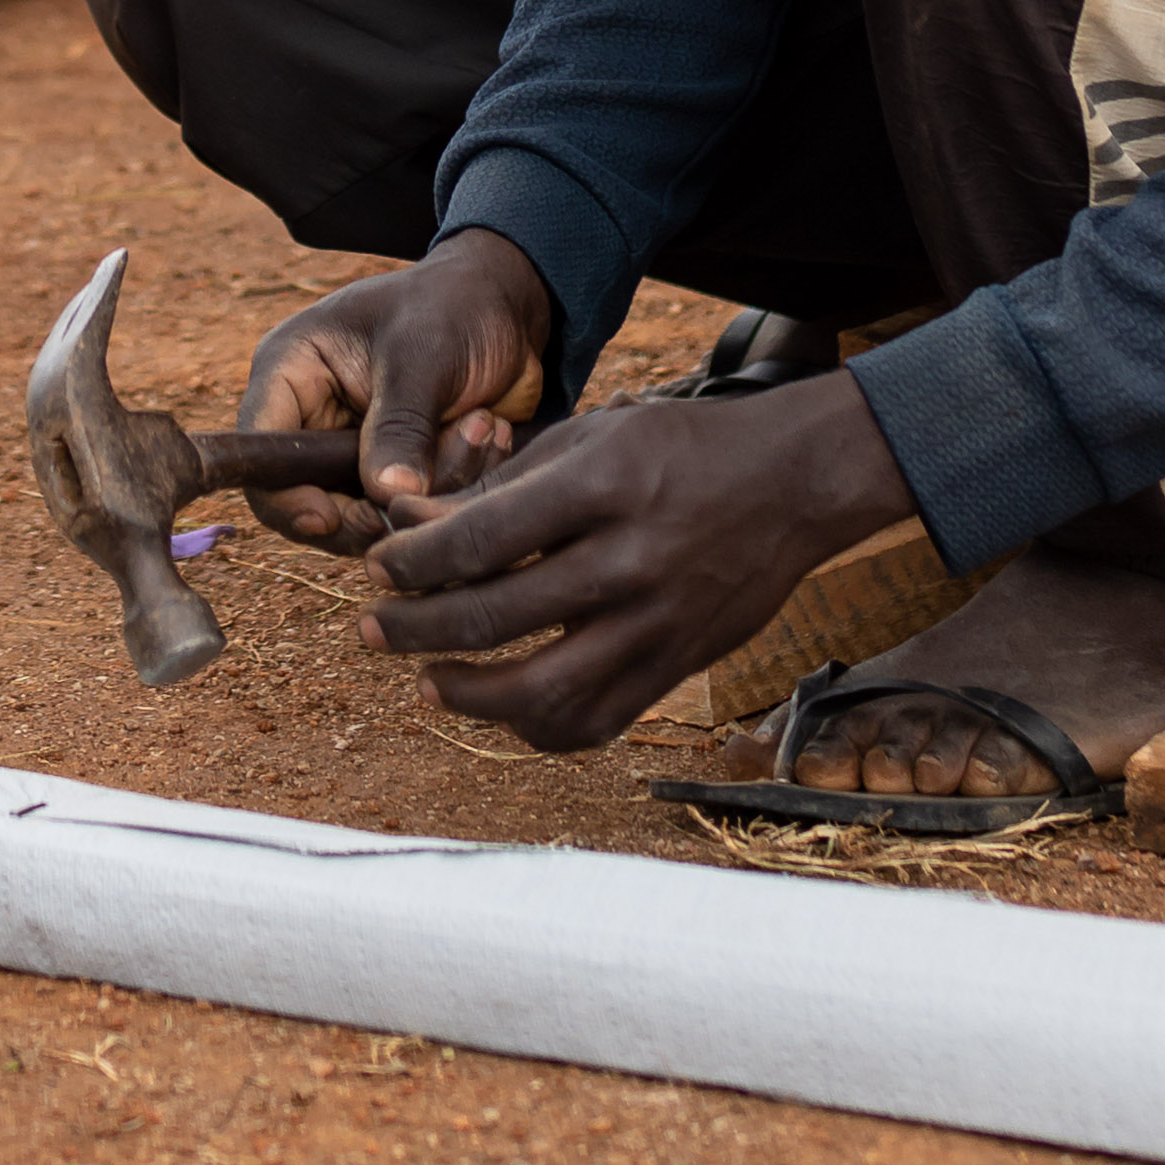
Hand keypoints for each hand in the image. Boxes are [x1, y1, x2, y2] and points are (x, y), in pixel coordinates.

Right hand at [233, 233, 563, 553]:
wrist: (510, 307)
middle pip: (307, 501)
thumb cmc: (455, 305)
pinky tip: (491, 434)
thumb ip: (401, 425)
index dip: (284, 497)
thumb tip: (389, 497)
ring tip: (481, 427)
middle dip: (372, 506)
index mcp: (292, 372)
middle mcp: (313, 417)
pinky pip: (408, 510)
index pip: (261, 452)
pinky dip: (453, 490)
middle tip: (424, 495)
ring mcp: (354, 450)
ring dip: (430, 490)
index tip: (332, 519)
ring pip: (365, 514)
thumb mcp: (424, 354)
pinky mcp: (395, 471)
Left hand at [362, 367, 918, 753]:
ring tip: (428, 678)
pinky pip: (595, 721)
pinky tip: (505, 707)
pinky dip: (538, 726)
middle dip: (414, 628)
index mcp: (602, 487)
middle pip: (496, 616)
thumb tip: (413, 527)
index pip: (479, 540)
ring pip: (541, 689)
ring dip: (467, 693)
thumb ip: (504, 488)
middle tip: (372, 628)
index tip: (380, 568)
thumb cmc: (682, 448)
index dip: (412, 563)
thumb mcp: (592, 438)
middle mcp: (628, 560)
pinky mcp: (677, 665)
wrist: (792, 483)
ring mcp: (657, 622)